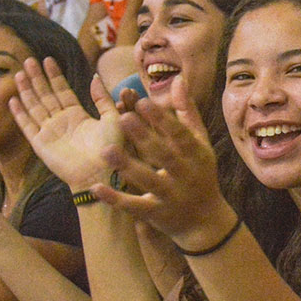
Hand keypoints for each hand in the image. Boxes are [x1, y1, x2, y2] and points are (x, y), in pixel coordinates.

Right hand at [9, 57, 122, 189]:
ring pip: (34, 106)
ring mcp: (49, 132)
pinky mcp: (40, 144)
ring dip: (26, 90)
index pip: (62, 91)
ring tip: (20, 73)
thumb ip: (102, 98)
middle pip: (45, 95)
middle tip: (29, 59)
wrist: (100, 172)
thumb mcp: (112, 118)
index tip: (48, 60)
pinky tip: (13, 99)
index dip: (55, 76)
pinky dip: (20, 113)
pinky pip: (27, 125)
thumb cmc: (111, 149)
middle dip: (37, 78)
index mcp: (77, 116)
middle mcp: (61, 122)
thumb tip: (95, 76)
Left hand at [93, 75, 234, 247]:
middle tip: (122, 118)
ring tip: (105, 150)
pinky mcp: (156, 214)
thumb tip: (178, 79)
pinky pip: (134, 206)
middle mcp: (185, 175)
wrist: (204, 221)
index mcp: (196, 154)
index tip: (142, 101)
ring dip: (127, 166)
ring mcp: (170, 195)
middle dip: (144, 137)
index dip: (162, 119)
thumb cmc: (200, 173)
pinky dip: (116, 198)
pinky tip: (97, 187)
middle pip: (163, 155)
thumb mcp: (200, 143)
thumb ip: (186, 112)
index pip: (179, 135)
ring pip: (148, 180)